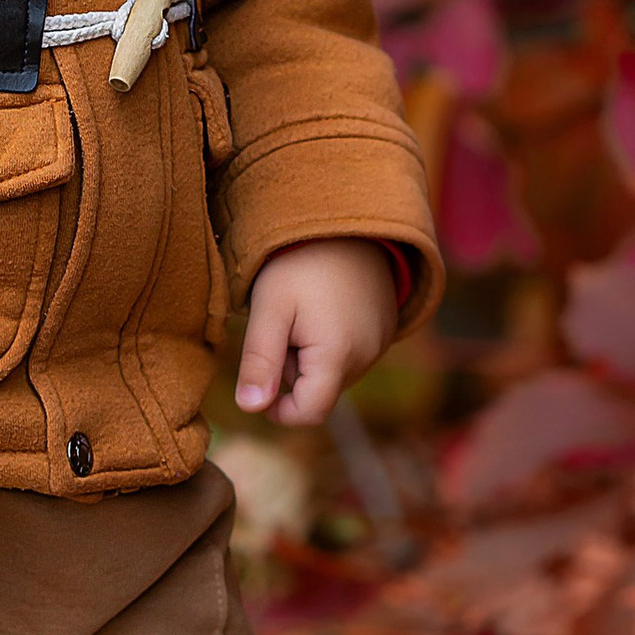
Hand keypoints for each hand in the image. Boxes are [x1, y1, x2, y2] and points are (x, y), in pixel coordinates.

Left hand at [234, 238, 396, 426]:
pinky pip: (352, 354)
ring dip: (311, 357)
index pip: (310, 413)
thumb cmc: (301, 263)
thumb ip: (259, 361)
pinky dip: (331, 342)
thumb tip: (249, 409)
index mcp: (338, 355)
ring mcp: (381, 343)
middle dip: (293, 372)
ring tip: (304, 313)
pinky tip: (324, 307)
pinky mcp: (385, 330)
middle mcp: (367, 356)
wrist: (348, 220)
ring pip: (333, 374)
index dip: (279, 411)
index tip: (257, 385)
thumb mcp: (270, 308)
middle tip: (282, 326)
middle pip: (319, 392)